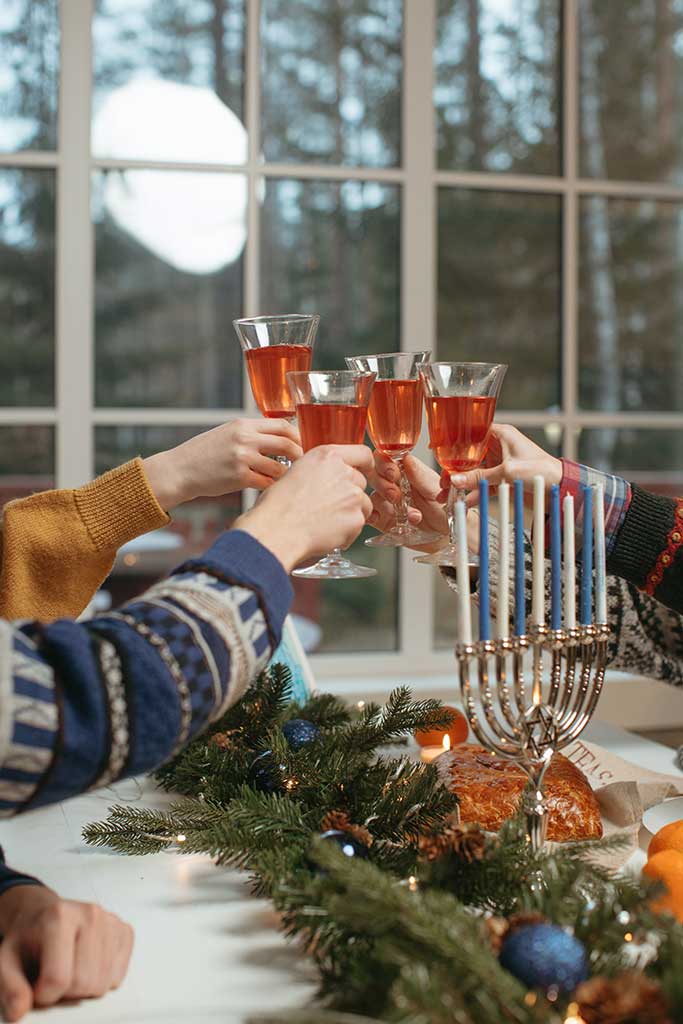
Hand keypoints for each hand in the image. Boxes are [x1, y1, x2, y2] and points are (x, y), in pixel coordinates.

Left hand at [0, 885, 133, 1020]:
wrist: (44, 914)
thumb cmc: (28, 938)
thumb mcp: (7, 960)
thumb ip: (10, 987)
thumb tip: (19, 1010)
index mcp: (58, 917)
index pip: (58, 978)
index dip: (43, 995)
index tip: (36, 988)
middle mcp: (89, 914)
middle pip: (84, 982)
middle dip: (65, 992)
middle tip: (53, 978)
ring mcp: (109, 921)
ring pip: (102, 983)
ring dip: (83, 989)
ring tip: (69, 971)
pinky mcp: (124, 931)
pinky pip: (118, 976)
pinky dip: (102, 980)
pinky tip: (87, 966)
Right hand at [143, 419, 302, 508]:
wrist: (180, 470)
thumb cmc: (204, 453)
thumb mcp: (227, 433)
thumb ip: (251, 433)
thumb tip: (278, 439)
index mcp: (243, 424)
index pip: (282, 425)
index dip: (297, 436)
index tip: (302, 446)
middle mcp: (245, 438)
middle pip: (286, 444)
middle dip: (299, 455)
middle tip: (302, 465)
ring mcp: (242, 457)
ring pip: (280, 467)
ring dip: (286, 475)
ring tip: (286, 480)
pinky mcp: (239, 477)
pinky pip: (267, 483)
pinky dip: (272, 486)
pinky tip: (270, 488)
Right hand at [235, 445, 373, 570]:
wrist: (277, 530)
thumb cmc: (278, 505)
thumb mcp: (296, 471)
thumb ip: (320, 470)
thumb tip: (326, 476)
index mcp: (327, 456)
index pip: (362, 453)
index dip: (364, 465)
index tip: (363, 471)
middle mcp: (344, 472)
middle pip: (360, 482)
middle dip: (350, 494)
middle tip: (329, 506)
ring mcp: (353, 496)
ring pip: (363, 504)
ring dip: (350, 513)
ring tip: (325, 521)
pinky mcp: (356, 519)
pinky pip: (358, 525)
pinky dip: (347, 532)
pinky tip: (326, 533)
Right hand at [368, 452, 478, 552]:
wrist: (446, 534)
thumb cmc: (445, 510)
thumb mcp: (435, 491)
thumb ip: (419, 476)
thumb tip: (407, 458)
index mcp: (407, 471)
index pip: (386, 459)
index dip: (384, 464)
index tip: (393, 475)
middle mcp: (394, 484)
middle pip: (374, 476)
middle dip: (383, 486)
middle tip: (397, 496)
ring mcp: (387, 502)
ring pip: (373, 497)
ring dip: (388, 507)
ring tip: (412, 516)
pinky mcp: (384, 519)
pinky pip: (372, 515)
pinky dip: (376, 518)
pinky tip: (392, 521)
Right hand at [437, 424, 561, 505]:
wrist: (561, 488)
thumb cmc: (542, 470)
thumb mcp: (507, 472)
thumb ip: (479, 477)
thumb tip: (455, 480)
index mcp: (501, 434)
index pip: (471, 432)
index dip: (454, 439)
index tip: (437, 446)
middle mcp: (499, 446)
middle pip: (469, 455)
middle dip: (454, 469)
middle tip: (443, 481)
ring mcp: (500, 463)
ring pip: (474, 472)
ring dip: (461, 484)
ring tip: (447, 495)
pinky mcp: (503, 478)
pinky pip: (483, 484)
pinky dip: (473, 493)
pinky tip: (463, 503)